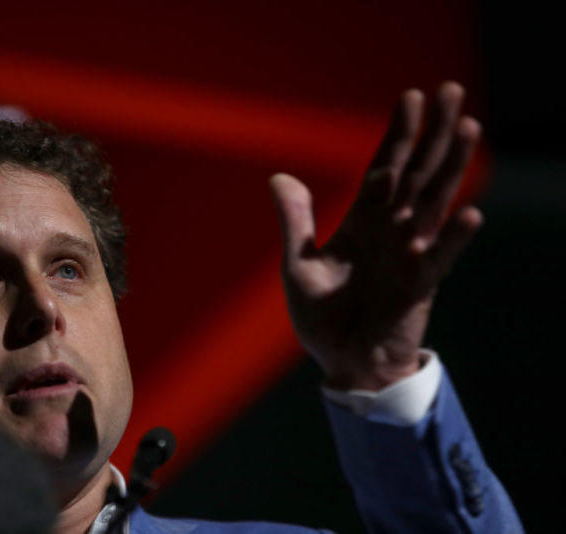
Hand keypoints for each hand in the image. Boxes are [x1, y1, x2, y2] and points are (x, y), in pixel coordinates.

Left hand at [270, 82, 481, 390]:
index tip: (411, 96)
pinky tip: (469, 212)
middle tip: (451, 89)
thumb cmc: (323, 318)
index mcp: (363, 222)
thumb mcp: (299, 266)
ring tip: (468, 128)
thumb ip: (295, 222)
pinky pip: (440, 259)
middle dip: (431, 133)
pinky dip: (452, 238)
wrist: (342, 364)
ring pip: (434, 202)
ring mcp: (408, 255)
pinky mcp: (419, 286)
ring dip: (450, 167)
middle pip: (415, 173)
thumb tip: (278, 177)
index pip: (384, 168)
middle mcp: (391, 231)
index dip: (397, 133)